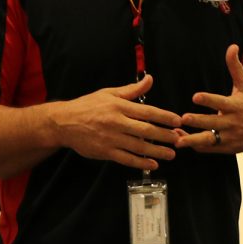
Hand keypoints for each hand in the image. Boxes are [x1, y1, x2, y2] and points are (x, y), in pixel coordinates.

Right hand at [52, 74, 180, 171]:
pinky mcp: (105, 152)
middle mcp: (116, 122)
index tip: (177, 120)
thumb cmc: (88, 106)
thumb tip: (149, 79)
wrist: (64, 122)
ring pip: (138, 146)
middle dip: (164, 135)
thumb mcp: (109, 93)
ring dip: (157, 151)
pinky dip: (140, 162)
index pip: (147, 111)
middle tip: (179, 139)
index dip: (164, 116)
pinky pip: (126, 158)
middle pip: (146, 130)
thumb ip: (132, 90)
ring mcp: (111, 138)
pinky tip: (153, 164)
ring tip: (171, 154)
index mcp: (119, 106)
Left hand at [175, 44, 242, 154]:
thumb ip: (236, 67)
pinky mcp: (225, 148)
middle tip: (183, 118)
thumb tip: (232, 46)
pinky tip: (180, 139)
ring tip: (177, 140)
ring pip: (209, 139)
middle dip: (198, 121)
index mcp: (237, 106)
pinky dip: (195, 146)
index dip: (208, 100)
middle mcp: (233, 123)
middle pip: (213, 122)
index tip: (195, 96)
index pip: (221, 102)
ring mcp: (229, 137)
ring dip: (193, 140)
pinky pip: (208, 149)